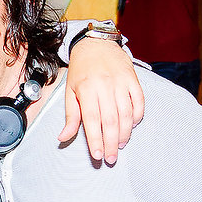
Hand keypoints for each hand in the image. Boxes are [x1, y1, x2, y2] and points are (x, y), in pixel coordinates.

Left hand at [60, 38, 143, 163]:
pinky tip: (131, 126)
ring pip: (126, 113)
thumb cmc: (80, 70)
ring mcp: (121, 82)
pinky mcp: (133, 79)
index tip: (97, 156)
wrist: (96, 43)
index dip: (95, 140)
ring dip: (124, 133)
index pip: (92, 120)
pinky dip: (137, 116)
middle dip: (111, 143)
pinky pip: (139, 101)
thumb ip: (70, 116)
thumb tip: (63, 137)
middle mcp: (104, 85)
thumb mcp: (70, 91)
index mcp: (86, 89)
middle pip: (111, 120)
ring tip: (120, 145)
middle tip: (111, 159)